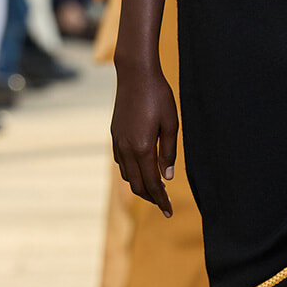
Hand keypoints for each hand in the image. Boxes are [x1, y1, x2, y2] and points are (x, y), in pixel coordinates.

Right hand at [111, 64, 177, 216]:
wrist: (135, 75)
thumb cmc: (158, 96)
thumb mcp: (171, 123)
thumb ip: (169, 152)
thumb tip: (168, 177)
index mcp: (143, 147)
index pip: (152, 183)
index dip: (161, 200)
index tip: (169, 212)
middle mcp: (127, 148)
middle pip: (137, 184)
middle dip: (151, 198)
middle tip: (164, 205)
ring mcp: (118, 142)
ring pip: (127, 175)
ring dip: (141, 186)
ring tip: (155, 190)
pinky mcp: (115, 135)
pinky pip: (121, 162)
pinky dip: (132, 173)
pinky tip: (142, 170)